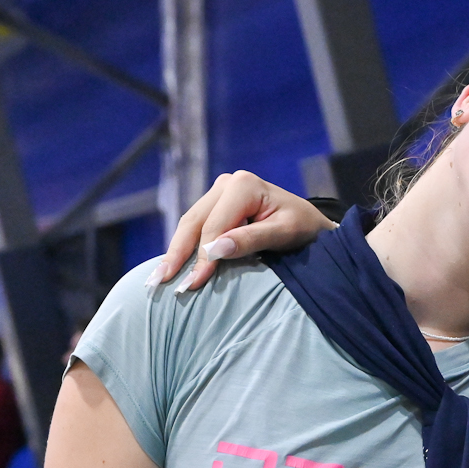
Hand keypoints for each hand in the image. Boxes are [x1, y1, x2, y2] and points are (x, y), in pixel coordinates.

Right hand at [151, 171, 335, 291]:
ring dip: (174, 252)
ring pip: (190, 224)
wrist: (311, 223)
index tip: (192, 284)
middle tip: (158, 283)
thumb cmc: (303, 228)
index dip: (201, 256)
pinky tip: (171, 266)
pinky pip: (196, 226)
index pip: (214, 226)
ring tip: (157, 278)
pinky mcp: (217, 204)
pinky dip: (184, 247)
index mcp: (243, 185)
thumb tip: (215, 250)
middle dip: (176, 254)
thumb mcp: (284, 234)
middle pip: (194, 222)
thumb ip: (251, 240)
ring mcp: (219, 192)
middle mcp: (227, 183)